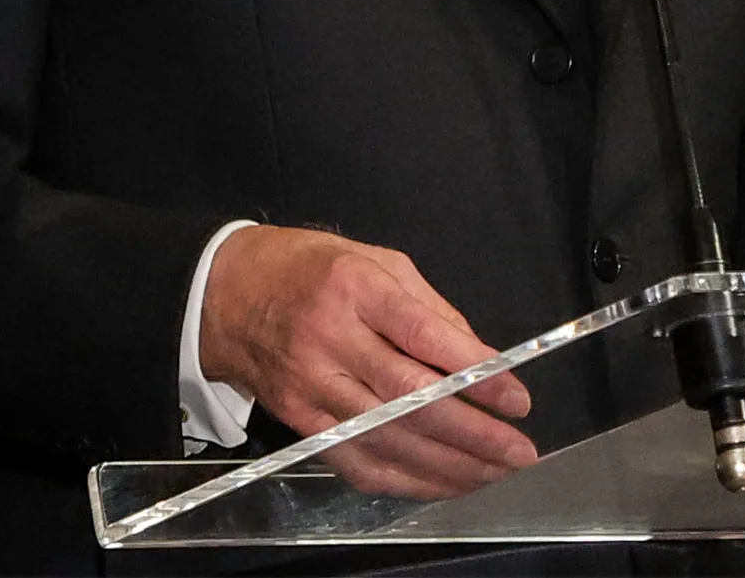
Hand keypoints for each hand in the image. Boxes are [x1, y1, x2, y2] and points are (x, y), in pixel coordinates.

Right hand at [199, 225, 537, 499]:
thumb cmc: (311, 267)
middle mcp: (331, 339)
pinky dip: (406, 481)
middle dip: (472, 432)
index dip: (473, 371)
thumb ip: (428, 307)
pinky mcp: (299, 424)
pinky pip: (357, 463)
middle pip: (408, 399)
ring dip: (449, 465)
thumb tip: (480, 359)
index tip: (517, 396)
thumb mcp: (374, 259)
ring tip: (496, 473)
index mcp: (355, 286)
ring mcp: (311, 387)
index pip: (422, 335)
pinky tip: (445, 485)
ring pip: (387, 439)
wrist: (225, 295)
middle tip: (519, 450)